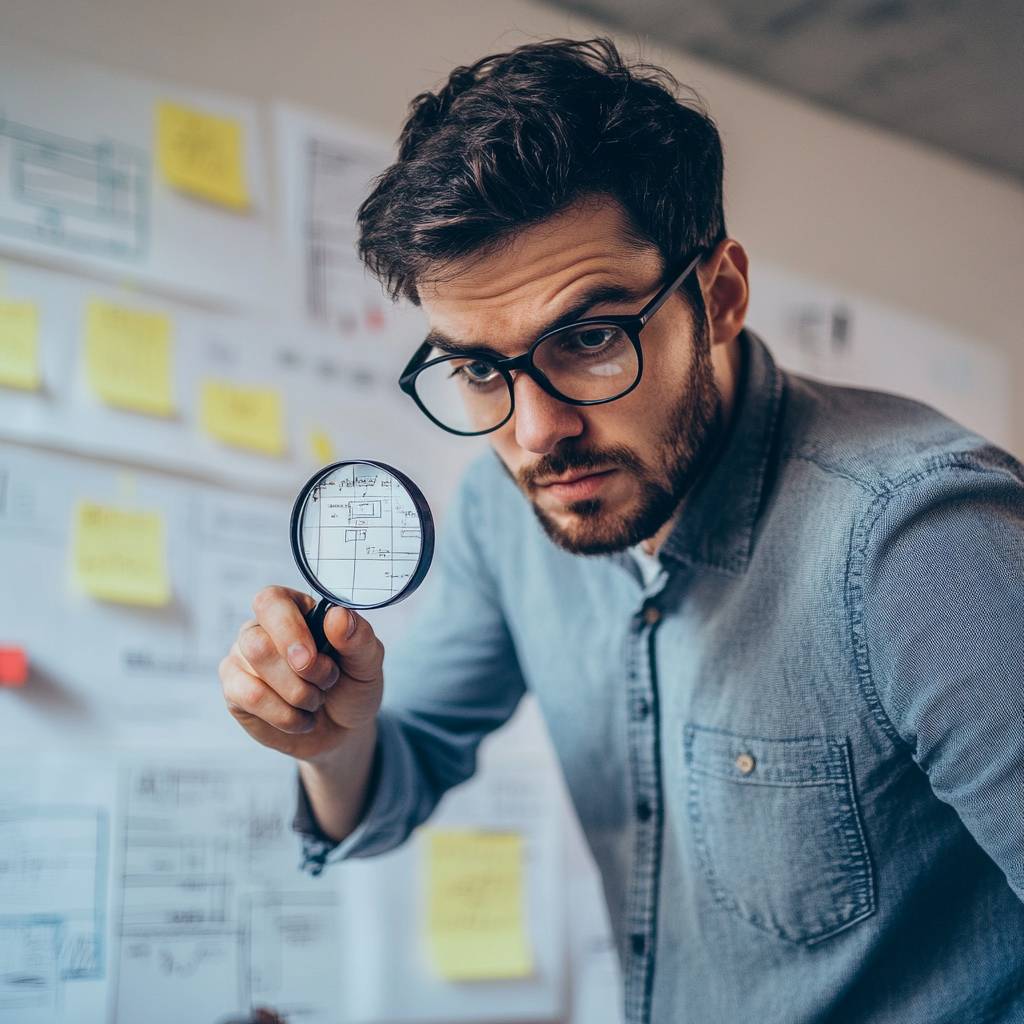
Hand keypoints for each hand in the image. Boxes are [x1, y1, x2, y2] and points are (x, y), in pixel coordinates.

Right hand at [219, 586, 383, 761]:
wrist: (343, 727)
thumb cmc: (352, 685)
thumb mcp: (367, 662)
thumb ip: (358, 637)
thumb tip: (338, 616)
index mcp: (295, 608)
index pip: (271, 601)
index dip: (287, 629)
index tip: (310, 658)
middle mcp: (262, 628)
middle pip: (257, 642)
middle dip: (300, 673)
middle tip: (327, 682)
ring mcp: (243, 659)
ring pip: (254, 674)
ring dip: (297, 694)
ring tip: (316, 699)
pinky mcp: (235, 691)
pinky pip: (249, 698)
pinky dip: (285, 715)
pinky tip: (301, 717)